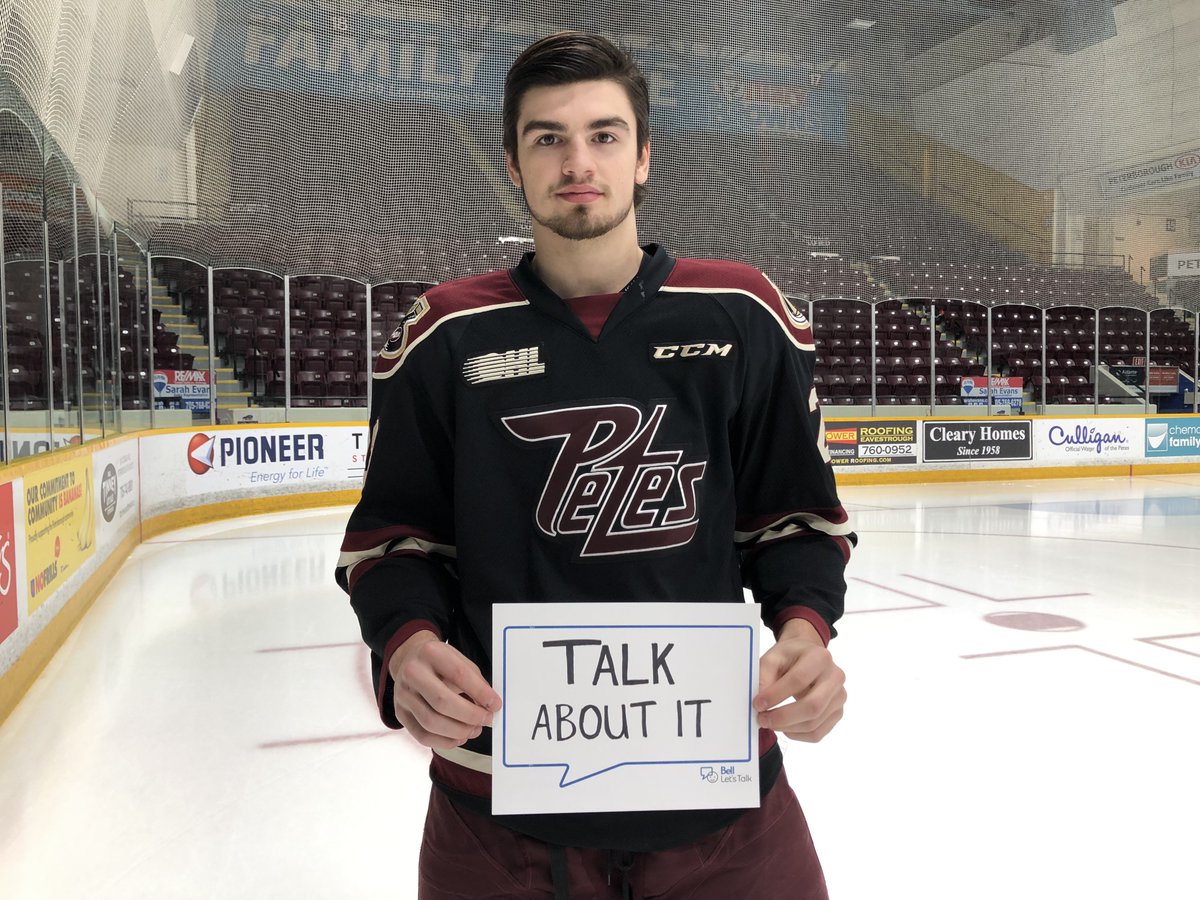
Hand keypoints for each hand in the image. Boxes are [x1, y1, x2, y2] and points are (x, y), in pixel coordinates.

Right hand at [387, 631, 501, 749]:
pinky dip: (444, 742)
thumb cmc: (440, 663)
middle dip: (470, 715)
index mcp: (431, 652)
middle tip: (486, 719)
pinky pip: (422, 735)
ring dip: (459, 731)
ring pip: (431, 722)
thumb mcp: (458, 660)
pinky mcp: (400, 713)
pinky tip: (459, 737)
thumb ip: (475, 681)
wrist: (409, 660)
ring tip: (475, 729)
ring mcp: (403, 694)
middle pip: (442, 701)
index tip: (495, 704)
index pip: (458, 674)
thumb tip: (489, 706)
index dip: (480, 692)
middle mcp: (412, 672)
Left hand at [754, 618, 845, 741]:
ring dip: (787, 728)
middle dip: (783, 717)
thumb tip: (760, 704)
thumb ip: (764, 677)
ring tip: (770, 722)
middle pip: (812, 706)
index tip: (757, 704)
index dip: (775, 695)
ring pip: (814, 723)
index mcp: (820, 658)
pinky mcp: (837, 713)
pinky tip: (784, 726)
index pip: (798, 680)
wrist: (807, 656)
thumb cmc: (790, 657)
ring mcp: (839, 697)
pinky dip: (796, 735)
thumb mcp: (772, 658)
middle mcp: (835, 677)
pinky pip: (817, 734)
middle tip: (762, 719)